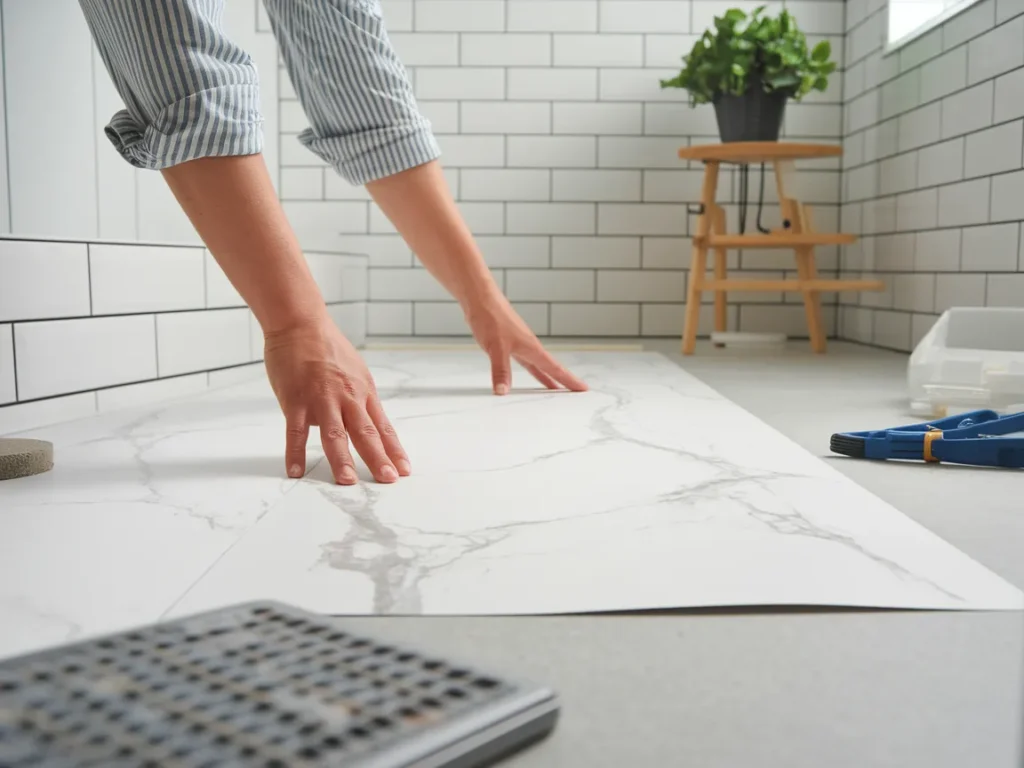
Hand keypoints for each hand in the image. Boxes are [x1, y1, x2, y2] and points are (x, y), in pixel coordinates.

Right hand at [263, 314, 408, 484]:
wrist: (301, 323)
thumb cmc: (327, 347)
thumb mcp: (355, 372)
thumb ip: (358, 399)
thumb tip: (361, 424)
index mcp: (363, 392)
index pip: (382, 426)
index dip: (394, 449)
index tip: (404, 470)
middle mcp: (346, 397)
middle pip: (365, 432)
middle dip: (378, 458)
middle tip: (388, 480)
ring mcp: (321, 399)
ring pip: (334, 433)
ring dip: (341, 459)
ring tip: (348, 481)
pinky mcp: (295, 399)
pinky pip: (295, 430)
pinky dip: (295, 452)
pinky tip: (296, 471)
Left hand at [464, 290, 587, 394]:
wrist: (480, 298)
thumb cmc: (491, 317)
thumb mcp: (496, 348)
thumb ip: (501, 371)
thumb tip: (503, 391)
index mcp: (531, 348)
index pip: (555, 369)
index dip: (569, 380)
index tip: (584, 389)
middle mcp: (529, 346)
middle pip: (551, 368)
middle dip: (563, 380)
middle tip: (576, 391)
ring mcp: (520, 344)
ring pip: (538, 365)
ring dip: (547, 377)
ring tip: (555, 389)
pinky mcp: (509, 342)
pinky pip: (526, 361)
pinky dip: (532, 369)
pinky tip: (531, 371)